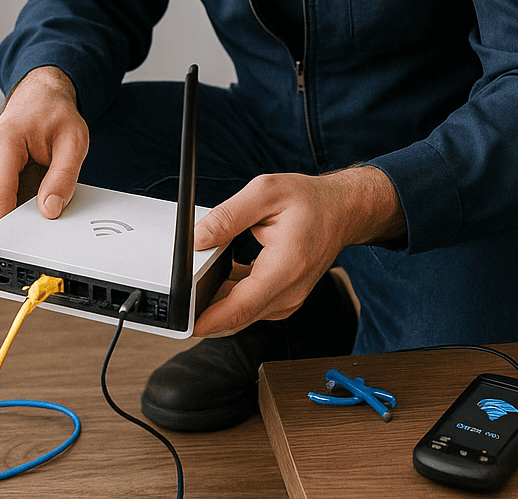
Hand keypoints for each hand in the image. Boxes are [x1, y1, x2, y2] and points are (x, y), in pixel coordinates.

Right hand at [0, 66, 88, 226]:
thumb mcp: (73, 141)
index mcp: (3, 144)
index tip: (13, 247)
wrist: (41, 97)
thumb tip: (50, 210)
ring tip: (47, 198)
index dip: (3, 225)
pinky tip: (39, 195)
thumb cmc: (54, 112)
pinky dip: (21, 204)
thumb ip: (63, 176)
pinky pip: (4, 201)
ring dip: (22, 211)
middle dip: (19, 222)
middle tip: (47, 226)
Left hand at [190, 164, 403, 337]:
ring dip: (215, 304)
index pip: (242, 307)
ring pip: (240, 315)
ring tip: (195, 281)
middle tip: (175, 301)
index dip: (209, 321)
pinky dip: (229, 298)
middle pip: (236, 317)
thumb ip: (227, 216)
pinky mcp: (283, 300)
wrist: (342, 212)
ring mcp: (287, 300)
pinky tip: (218, 277)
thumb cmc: (310, 202)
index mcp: (286, 267)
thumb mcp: (265, 192)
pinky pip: (249, 307)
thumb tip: (197, 239)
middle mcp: (289, 292)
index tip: (184, 324)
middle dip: (202, 313)